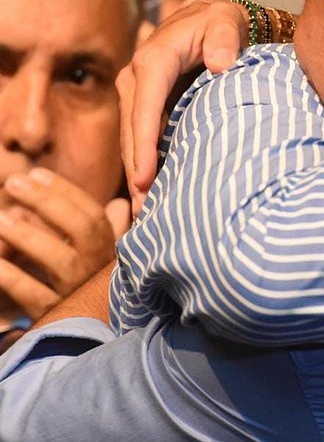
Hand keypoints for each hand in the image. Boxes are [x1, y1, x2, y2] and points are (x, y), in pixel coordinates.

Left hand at [0, 168, 129, 319]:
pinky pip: (31, 294)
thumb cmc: (93, 293)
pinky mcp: (55, 317)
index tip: (36, 173)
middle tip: (13, 183)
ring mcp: (78, 293)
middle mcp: (99, 271)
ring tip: (1, 218)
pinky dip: (11, 276)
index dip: (65, 192)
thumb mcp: (104, 261)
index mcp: (110, 252)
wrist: (90, 344)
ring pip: (58, 260)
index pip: (93, 215)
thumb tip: (118, 204)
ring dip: (29, 235)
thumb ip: (110, 231)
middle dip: (47, 202)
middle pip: (81, 230)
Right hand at [117, 0, 246, 211]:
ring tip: (143, 210)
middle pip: (132, 129)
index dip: (144, 143)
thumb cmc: (224, 21)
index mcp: (155, 59)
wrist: (216, 18)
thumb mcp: (228, 21)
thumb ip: (226, 38)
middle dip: (135, 169)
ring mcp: (139, 90)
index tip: (146, 177)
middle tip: (143, 209)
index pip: (145, 106)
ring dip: (137, 171)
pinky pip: (142, 134)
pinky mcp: (147, 101)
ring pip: (133, 136)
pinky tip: (152, 190)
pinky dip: (144, 160)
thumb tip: (220, 64)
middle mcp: (138, 75)